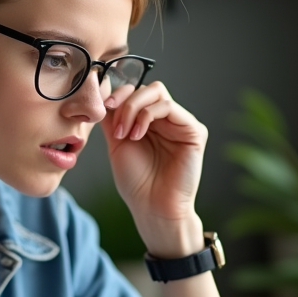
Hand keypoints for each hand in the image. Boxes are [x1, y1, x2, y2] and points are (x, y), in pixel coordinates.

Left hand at [103, 81, 207, 256]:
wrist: (152, 208)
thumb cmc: (137, 182)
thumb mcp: (117, 144)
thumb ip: (113, 118)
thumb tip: (103, 94)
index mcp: (151, 122)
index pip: (138, 91)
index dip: (119, 94)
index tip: (103, 108)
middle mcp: (168, 120)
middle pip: (148, 88)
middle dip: (125, 102)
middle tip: (115, 126)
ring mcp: (182, 124)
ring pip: (157, 93)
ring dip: (133, 109)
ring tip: (124, 134)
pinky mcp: (194, 131)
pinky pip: (169, 107)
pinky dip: (147, 116)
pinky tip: (137, 135)